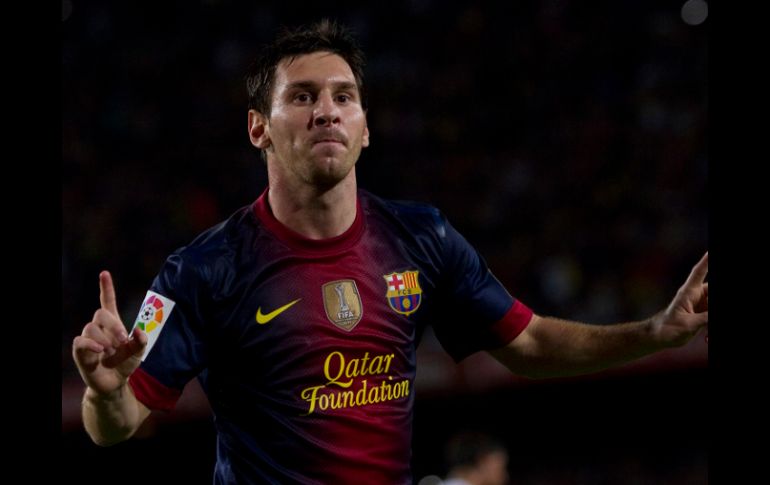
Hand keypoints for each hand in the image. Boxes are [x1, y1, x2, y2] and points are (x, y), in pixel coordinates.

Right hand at [72, 271, 147, 396]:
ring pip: (91, 328)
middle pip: (100, 313)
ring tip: (111, 352)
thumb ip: (142, 340)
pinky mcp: (80, 352)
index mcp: (113, 323)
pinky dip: (91, 344)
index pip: (107, 301)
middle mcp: (98, 328)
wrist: (115, 382)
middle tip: (123, 340)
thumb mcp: (139, 352)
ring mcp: (88, 339)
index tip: (104, 273)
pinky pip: (80, 341)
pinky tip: (101, 350)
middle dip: (113, 325)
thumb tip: (138, 330)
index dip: (106, 287)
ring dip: (105, 339)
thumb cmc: (125, 364)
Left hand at [653, 252, 708, 346]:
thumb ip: (706, 318)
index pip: (700, 272)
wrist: (658, 338)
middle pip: (713, 291)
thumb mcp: (688, 325)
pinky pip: (712, 317)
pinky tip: (706, 339)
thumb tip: (716, 313)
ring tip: (705, 333)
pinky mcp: (703, 314)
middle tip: (705, 316)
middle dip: (712, 304)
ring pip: (714, 305)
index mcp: (689, 292)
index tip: (710, 251)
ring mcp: (701, 305)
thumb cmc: (667, 329)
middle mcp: (697, 296)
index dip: (706, 260)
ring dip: (711, 320)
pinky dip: (711, 329)